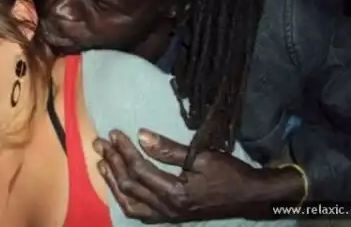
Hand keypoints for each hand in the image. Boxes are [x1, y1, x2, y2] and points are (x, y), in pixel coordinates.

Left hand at [93, 129, 296, 222]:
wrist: (250, 198)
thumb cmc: (229, 174)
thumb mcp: (201, 157)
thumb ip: (168, 149)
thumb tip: (140, 135)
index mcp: (175, 193)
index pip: (139, 170)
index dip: (124, 150)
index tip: (113, 133)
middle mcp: (167, 209)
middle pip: (129, 185)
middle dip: (112, 162)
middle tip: (99, 143)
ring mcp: (168, 216)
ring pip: (129, 203)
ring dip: (113, 181)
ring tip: (101, 163)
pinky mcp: (170, 217)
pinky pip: (140, 212)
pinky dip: (125, 199)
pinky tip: (118, 186)